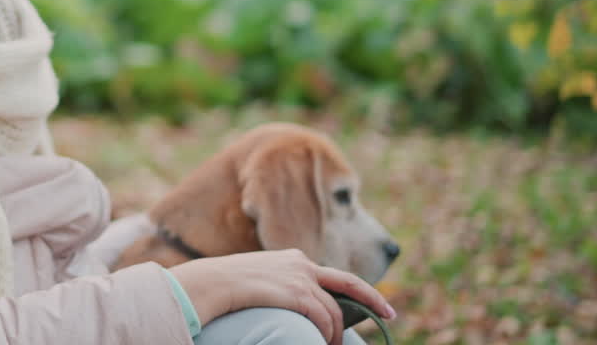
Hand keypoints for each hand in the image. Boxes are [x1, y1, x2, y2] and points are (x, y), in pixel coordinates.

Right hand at [169, 249, 395, 344]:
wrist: (206, 285)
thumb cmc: (224, 288)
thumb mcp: (258, 282)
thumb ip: (281, 288)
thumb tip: (298, 308)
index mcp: (293, 259)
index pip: (335, 276)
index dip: (360, 291)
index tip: (377, 304)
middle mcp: (300, 263)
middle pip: (349, 284)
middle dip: (374, 301)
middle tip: (390, 316)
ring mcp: (299, 277)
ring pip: (334, 310)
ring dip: (336, 333)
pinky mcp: (295, 292)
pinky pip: (323, 317)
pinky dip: (326, 333)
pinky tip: (321, 342)